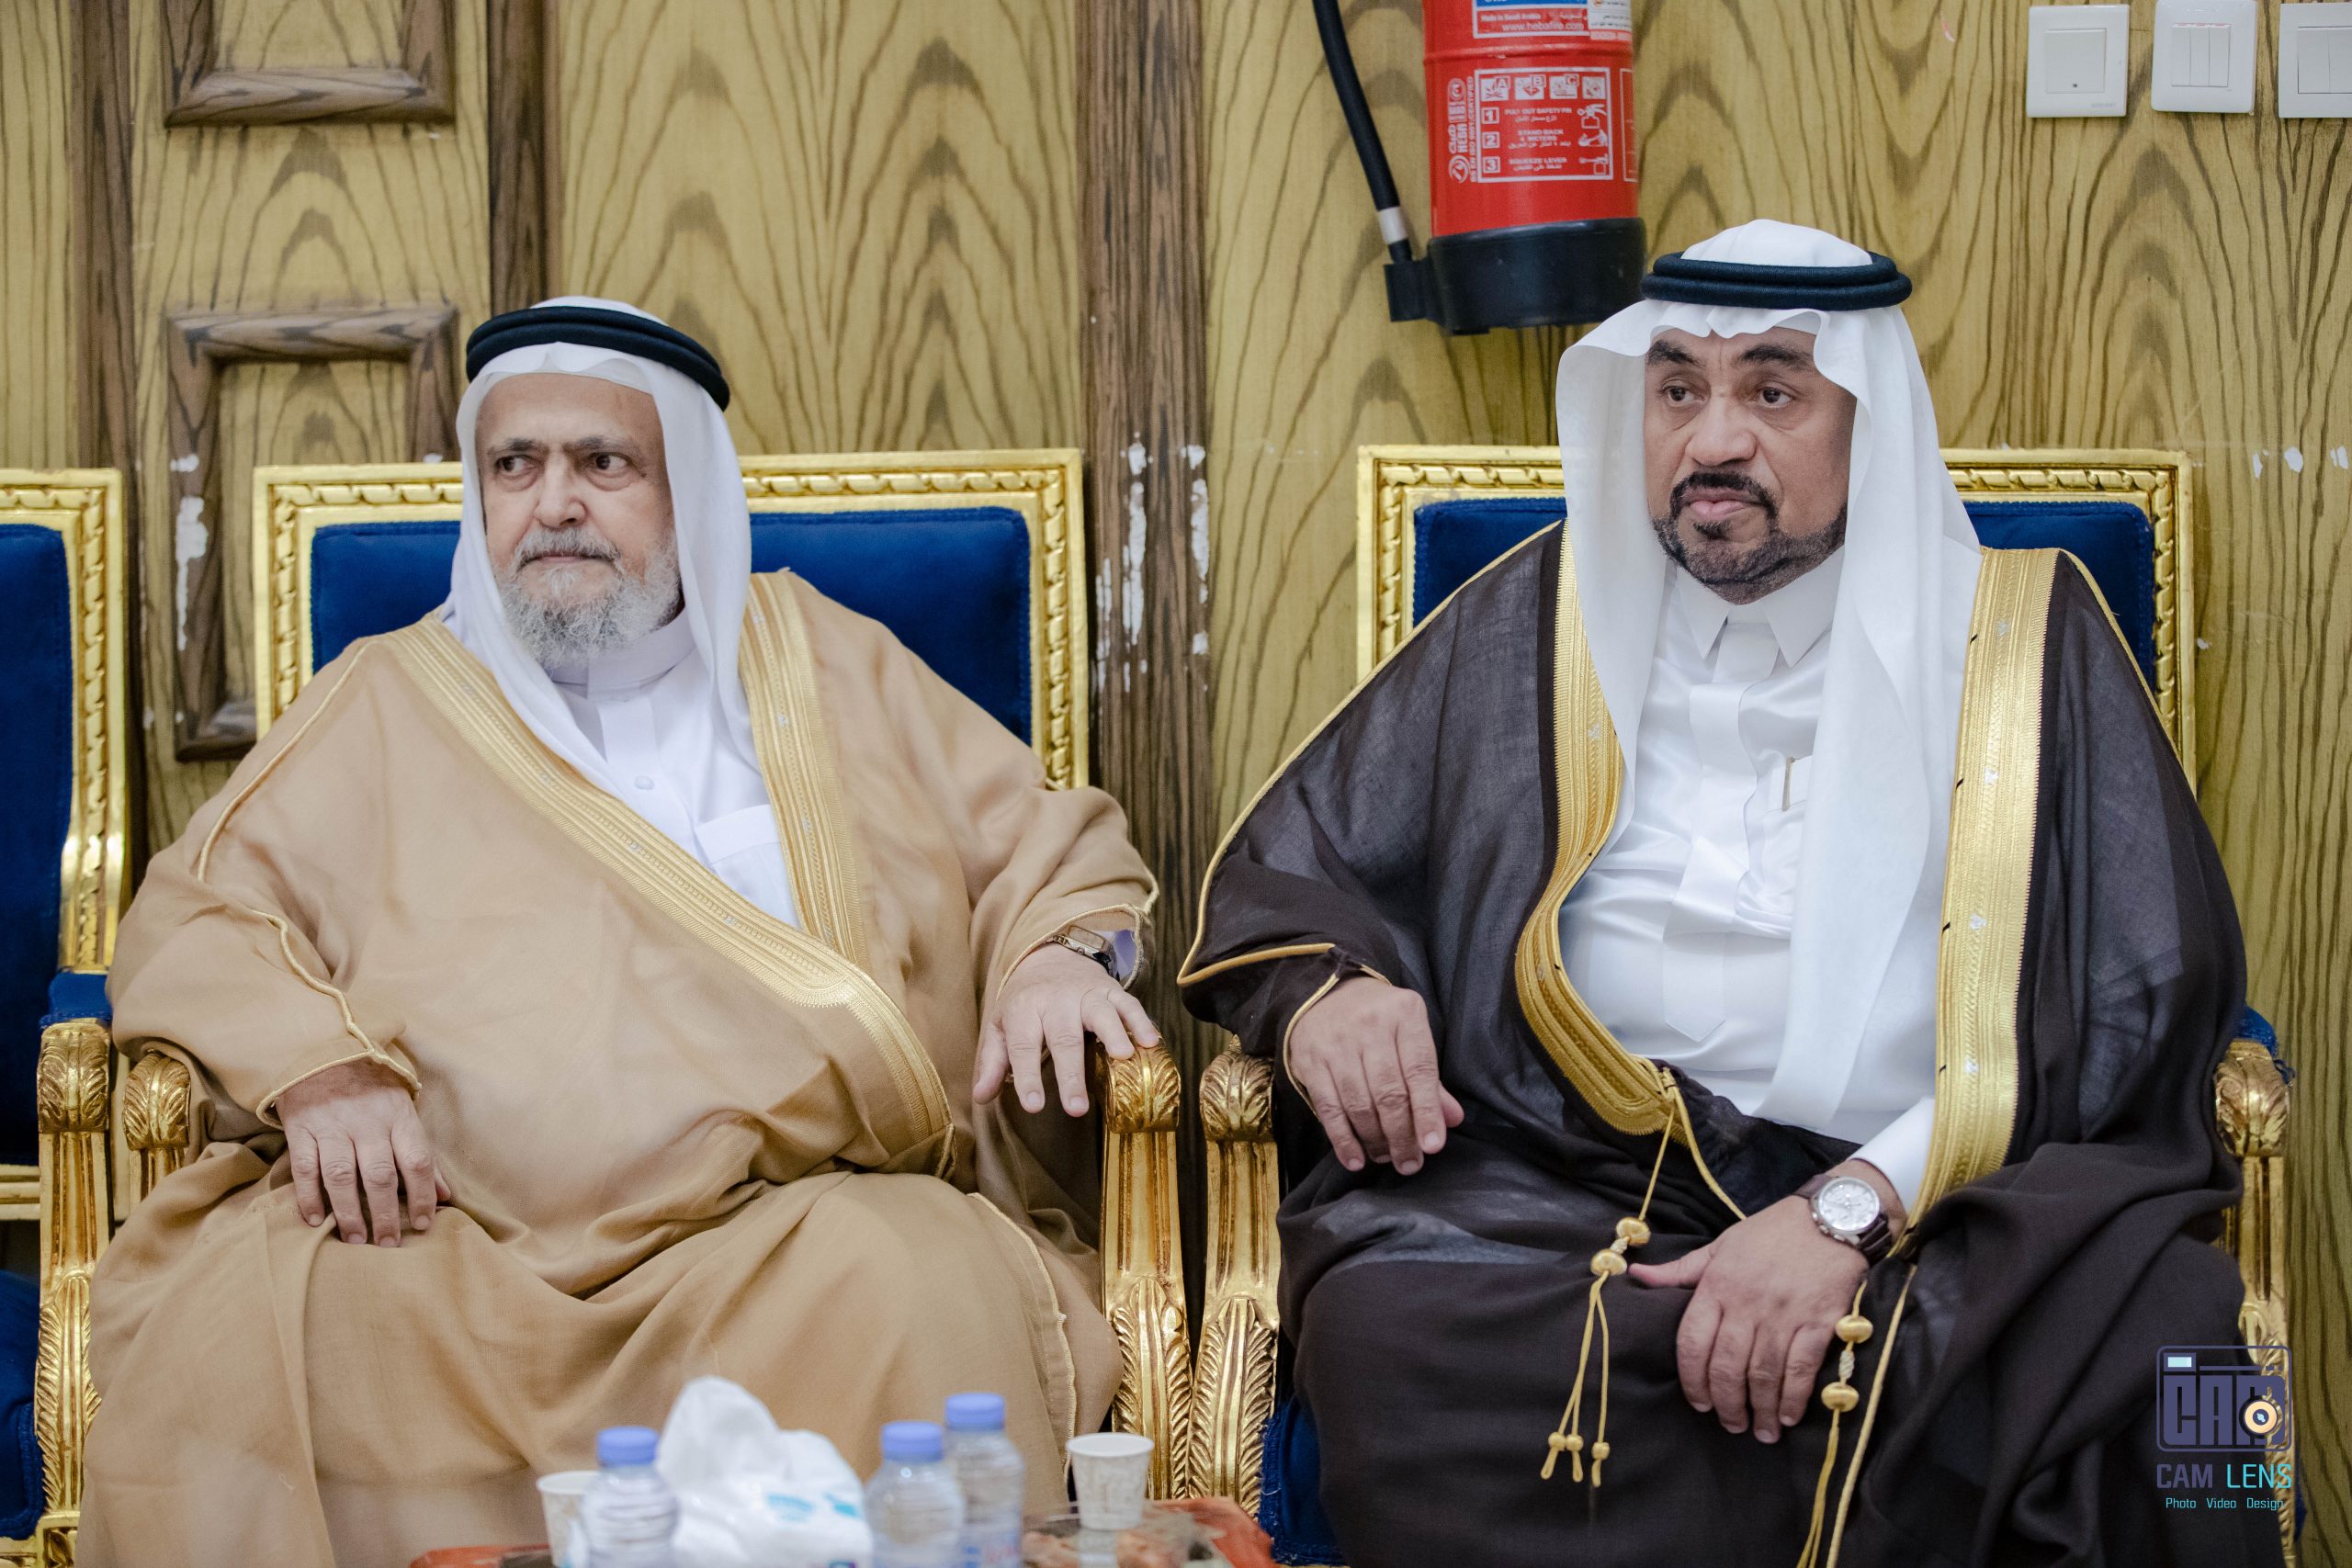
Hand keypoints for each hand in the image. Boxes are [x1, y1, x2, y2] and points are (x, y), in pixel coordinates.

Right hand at [278, 1058, 449, 1246]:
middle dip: (386, 1214)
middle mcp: (367, 1124)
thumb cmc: (373, 1094)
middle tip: (388, 1244)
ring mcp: (333, 1127)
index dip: (423, 1196)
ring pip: (341, 1176)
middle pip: (380, 1175)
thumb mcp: (404, 1115)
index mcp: (399, 1119)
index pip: (417, 1162)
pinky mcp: (302, 1130)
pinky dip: (308, 1197)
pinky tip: (314, 1220)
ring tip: (355, 1239)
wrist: (326, 1056)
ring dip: (348, 1212)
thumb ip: (422, 1156)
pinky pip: (304, 1169)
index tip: (425, 1224)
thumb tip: (445, 1195)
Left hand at [974, 943, 1158, 1115]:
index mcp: (1023, 1010)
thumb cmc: (1025, 1002)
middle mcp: (1055, 1001)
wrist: (1051, 956)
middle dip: (1071, 1073)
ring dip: (1113, 1034)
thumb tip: (980, 1098)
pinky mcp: (1111, 990)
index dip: (1028, 1077)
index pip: (1024, 1047)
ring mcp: (1086, 994)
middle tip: (1077, 1108)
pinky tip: (1151, 1042)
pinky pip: (1129, 1003)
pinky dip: (1141, 1021)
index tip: (1034, 1106)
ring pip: (1100, 1013)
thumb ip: (992, 1062)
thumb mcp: (1001, 1027)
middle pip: (1064, 1037)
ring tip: (1123, 1059)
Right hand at [1285, 976, 1462, 1175]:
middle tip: (1410, 1163)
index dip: (1427, 1112)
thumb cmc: (1378, 1021)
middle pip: (1389, 1093)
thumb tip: (1451, 1120)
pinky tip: (1356, 1158)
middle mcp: (1370, 1026)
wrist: (1324, 993)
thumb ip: (1429, 1078)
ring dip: (1375, 1141)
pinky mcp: (1310, 1061)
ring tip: (1387, 1158)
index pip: (1420, 1071)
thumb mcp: (1410, 1034)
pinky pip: (1329, 1108)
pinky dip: (1343, 1139)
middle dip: (1402, 1136)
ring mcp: (1336, 1044)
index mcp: (1404, 1015)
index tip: (1433, 1146)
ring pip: (1359, 1104)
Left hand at [1627, 1161, 1899, 1442]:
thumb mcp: (1720, 1245)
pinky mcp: (1819, 1321)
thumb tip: (1636, 1274)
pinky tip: (1788, 1416)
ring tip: (1760, 1431)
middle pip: (1727, 1366)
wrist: (1830, 1217)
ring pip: (1763, 1373)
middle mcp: (1747, 1303)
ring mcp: (1783, 1314)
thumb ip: (1680, 1270)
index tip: (1698, 1403)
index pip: (1692, 1342)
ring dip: (1760, 1409)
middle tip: (1731, 1425)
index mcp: (1717, 1284)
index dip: (1692, 1379)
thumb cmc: (1770, 1233)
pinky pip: (1801, 1368)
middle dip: (1726, 1403)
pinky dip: (1793, 1398)